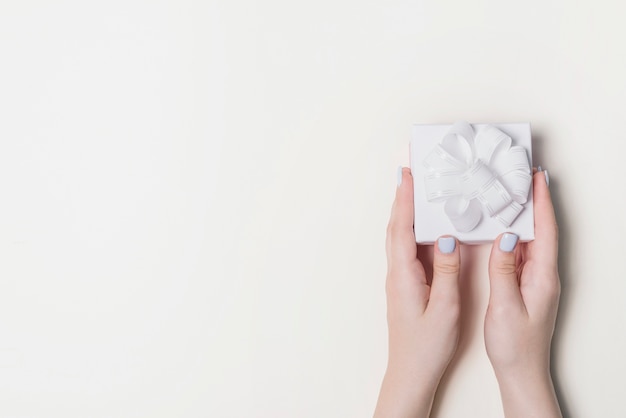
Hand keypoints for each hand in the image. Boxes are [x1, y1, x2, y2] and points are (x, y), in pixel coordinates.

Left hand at [374, 167, 460, 417]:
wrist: (410, 371)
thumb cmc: (426, 346)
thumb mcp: (445, 309)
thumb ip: (447, 272)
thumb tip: (449, 239)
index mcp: (404, 275)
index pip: (401, 229)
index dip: (404, 200)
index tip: (408, 175)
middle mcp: (397, 273)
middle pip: (396, 227)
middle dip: (402, 197)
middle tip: (410, 171)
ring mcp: (400, 278)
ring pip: (400, 236)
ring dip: (405, 211)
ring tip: (416, 189)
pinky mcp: (407, 284)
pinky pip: (408, 249)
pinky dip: (413, 230)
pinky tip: (424, 226)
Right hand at [484, 169, 561, 416]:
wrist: (521, 372)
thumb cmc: (515, 345)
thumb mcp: (505, 306)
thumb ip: (503, 269)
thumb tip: (505, 237)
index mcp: (542, 277)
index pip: (545, 231)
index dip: (541, 202)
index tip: (536, 177)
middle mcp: (542, 275)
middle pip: (541, 229)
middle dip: (534, 201)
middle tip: (522, 176)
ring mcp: (535, 280)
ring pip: (531, 240)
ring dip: (523, 216)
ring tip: (510, 194)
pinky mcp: (525, 286)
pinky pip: (521, 252)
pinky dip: (513, 235)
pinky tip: (501, 229)